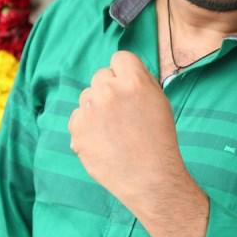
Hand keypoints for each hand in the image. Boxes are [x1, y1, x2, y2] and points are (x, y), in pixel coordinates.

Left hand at [68, 50, 189, 216]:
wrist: (149, 178)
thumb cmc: (159, 140)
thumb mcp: (159, 101)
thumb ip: (140, 81)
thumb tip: (123, 72)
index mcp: (134, 81)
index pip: (120, 58)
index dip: (125, 73)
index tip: (129, 88)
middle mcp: (109, 91)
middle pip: (101, 76)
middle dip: (109, 90)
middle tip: (122, 113)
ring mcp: (90, 110)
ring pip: (87, 96)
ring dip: (96, 107)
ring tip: (114, 131)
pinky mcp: (77, 129)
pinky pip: (77, 117)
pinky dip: (86, 127)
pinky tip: (103, 141)